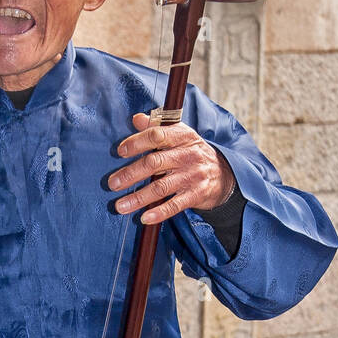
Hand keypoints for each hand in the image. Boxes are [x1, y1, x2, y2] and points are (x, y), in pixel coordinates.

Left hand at [108, 111, 234, 224]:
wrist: (224, 174)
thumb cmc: (192, 153)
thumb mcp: (179, 135)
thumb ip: (157, 126)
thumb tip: (137, 118)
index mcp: (182, 136)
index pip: (157, 135)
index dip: (137, 142)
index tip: (120, 151)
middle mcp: (188, 155)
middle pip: (155, 163)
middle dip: (131, 174)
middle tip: (112, 184)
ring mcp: (192, 176)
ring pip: (161, 187)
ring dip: (138, 198)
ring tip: (120, 206)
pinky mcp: (196, 195)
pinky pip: (175, 205)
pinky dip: (159, 212)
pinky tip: (144, 218)